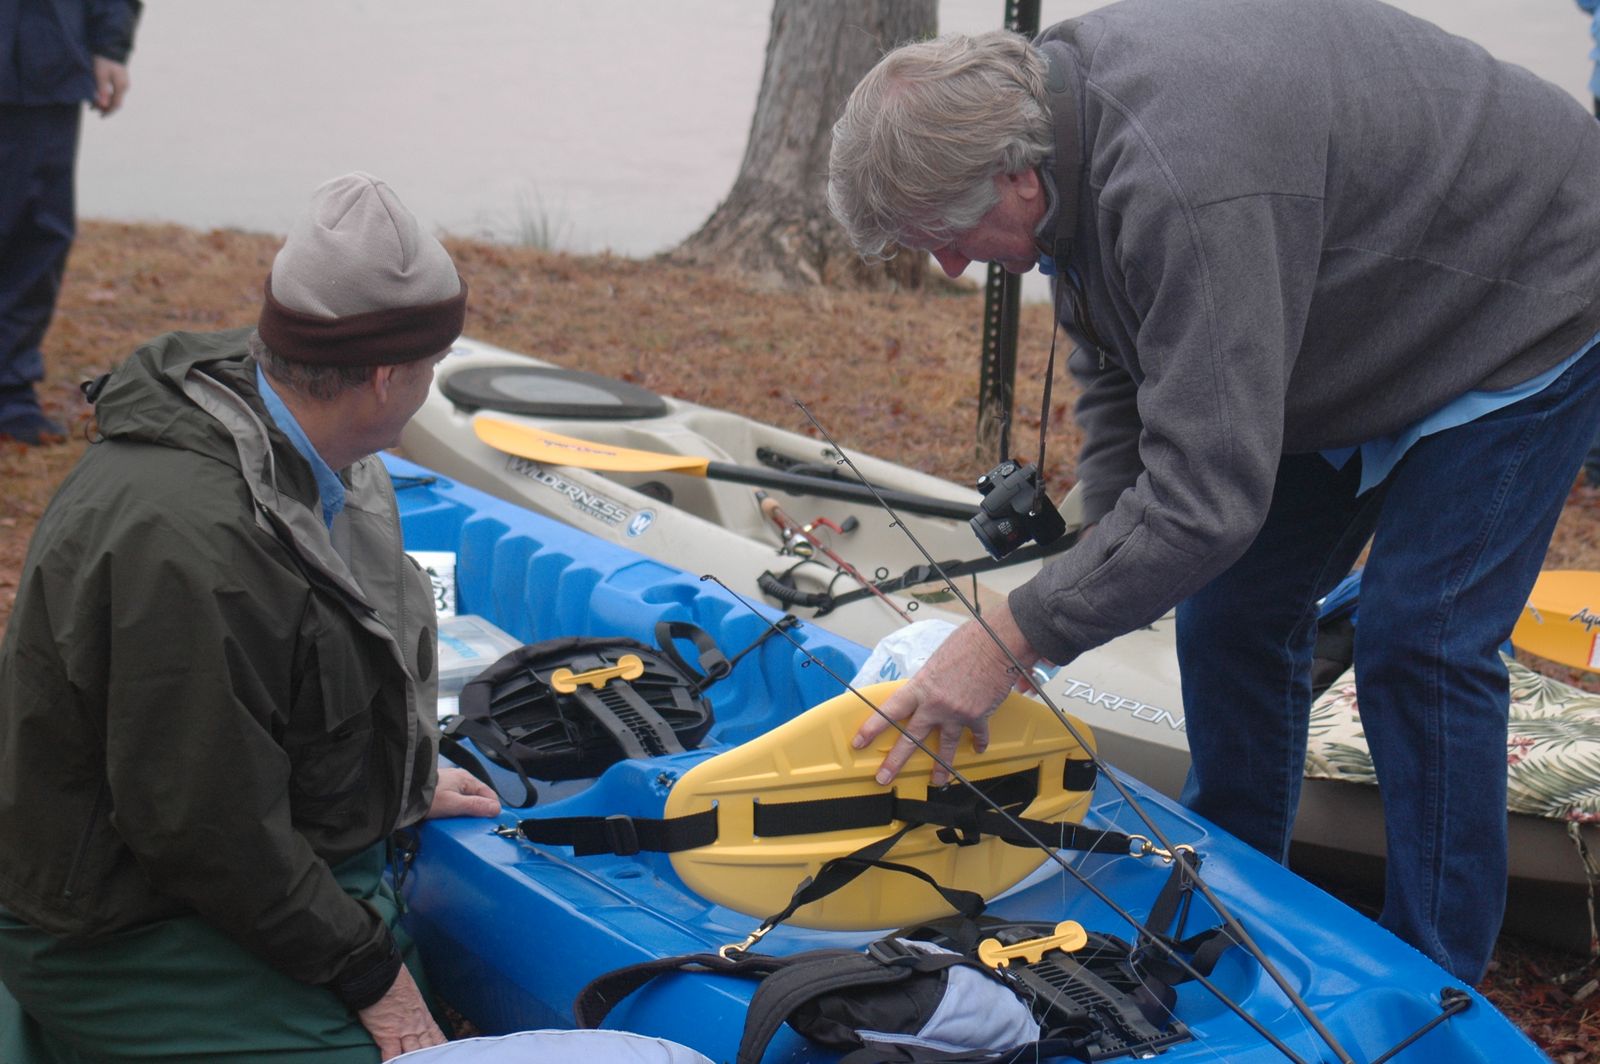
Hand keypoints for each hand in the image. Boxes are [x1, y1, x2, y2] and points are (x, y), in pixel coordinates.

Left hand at [91, 57, 129, 114]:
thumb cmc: (104, 60)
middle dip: (105, 107)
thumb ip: (102, 90)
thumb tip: (103, 106)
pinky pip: (114, 90)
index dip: (108, 112)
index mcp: (121, 86)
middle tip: (93, 109)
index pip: (116, 105)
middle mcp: (124, 86)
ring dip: (105, 101)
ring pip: (114, 96)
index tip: (100, 116)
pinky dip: (106, 94)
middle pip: (116, 102)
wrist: (110, 46)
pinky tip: (99, 94)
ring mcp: (123, 82)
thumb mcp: (100, 75)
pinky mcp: (120, 78)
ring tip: (93, 102)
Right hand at [355, 963, 445, 1059]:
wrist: (381, 973)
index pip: (436, 1037)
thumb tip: (409, 1008)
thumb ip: (413, 1005)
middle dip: (431, 1057)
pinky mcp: (386, 1035)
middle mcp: (417, 1026)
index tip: (446, 1055)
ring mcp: (403, 1031)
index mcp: (424, 1015)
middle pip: (427, 1049)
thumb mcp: (411, 992)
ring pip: (414, 1054)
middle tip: (436, 1060)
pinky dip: (393, 1062)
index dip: (441, 1048)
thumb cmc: (394, 978)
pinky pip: (391, 1055)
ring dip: (416, 1061)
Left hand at [427, 766, 500, 818]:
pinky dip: (455, 811)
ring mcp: (449, 785)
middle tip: (477, 825)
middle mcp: (459, 779)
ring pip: (466, 800)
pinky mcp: (439, 793)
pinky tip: (451, 819)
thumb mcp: (454, 804)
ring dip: (466, 812)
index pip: (489, 794)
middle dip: (478, 811)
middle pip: (477, 798)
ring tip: (463, 824)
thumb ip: (476, 806)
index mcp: (466, 779)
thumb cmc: (426, 796)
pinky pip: (454, 802)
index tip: (491, 822)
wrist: (402, 794)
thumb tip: (495, 809)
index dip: (492, 808)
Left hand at [852, 605, 1042, 785]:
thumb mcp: (937, 659)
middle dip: (895, 761)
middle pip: (911, 738)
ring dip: (941, 767)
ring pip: (945, 747)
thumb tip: (928, 689)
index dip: (872, 729)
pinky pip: (977, 735)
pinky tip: (978, 749)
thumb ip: (929, 680)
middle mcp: (934, 704)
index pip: (889, 711)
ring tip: (937, 781)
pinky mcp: (978, 716)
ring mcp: (956, 713)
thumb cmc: (967, 642)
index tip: (859, 742)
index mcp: (920, 686)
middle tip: (884, 778)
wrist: (996, 643)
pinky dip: (979, 742)